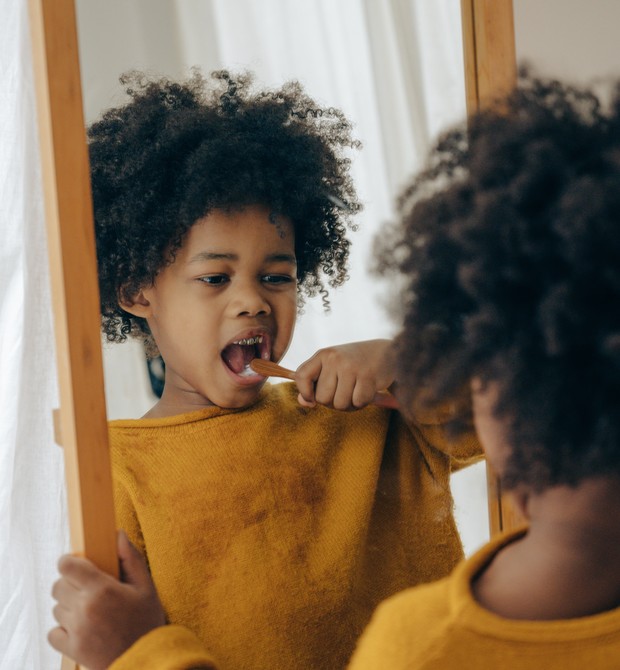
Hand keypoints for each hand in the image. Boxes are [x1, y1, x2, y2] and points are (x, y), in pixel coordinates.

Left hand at [49, 530, 166, 669]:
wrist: (146, 660)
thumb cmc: (147, 621)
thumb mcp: (146, 586)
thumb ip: (131, 558)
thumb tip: (118, 534)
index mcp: (103, 589)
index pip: (67, 566)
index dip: (69, 562)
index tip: (77, 564)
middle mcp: (85, 608)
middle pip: (58, 586)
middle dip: (70, 584)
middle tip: (88, 588)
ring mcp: (77, 630)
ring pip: (56, 608)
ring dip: (69, 606)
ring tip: (90, 610)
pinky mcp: (72, 649)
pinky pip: (53, 632)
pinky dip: (63, 629)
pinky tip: (81, 627)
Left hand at [294, 339, 395, 410]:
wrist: (386, 353)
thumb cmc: (353, 364)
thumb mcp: (330, 368)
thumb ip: (312, 383)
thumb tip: (305, 402)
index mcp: (323, 355)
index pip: (301, 377)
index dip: (305, 393)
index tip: (313, 398)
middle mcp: (335, 359)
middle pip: (322, 398)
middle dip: (333, 402)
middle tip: (344, 391)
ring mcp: (351, 367)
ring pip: (340, 404)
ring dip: (349, 404)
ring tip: (355, 391)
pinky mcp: (368, 376)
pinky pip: (357, 403)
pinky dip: (362, 402)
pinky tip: (367, 391)